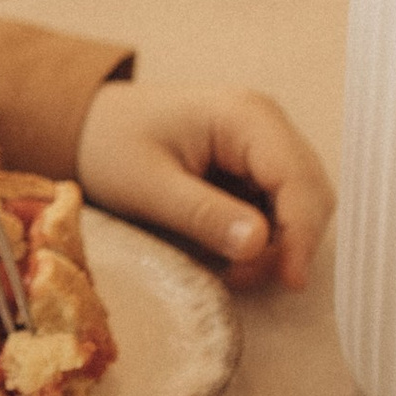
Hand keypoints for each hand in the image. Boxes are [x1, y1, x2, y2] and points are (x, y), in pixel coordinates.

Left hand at [74, 83, 333, 292]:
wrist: (86, 125)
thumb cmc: (109, 146)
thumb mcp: (148, 186)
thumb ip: (204, 214)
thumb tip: (260, 244)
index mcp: (244, 115)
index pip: (297, 178)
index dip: (301, 232)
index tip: (289, 280)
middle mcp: (265, 123)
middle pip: (309, 191)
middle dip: (288, 242)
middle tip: (241, 278)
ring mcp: (262, 142)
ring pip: (298, 203)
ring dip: (276, 244)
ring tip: (228, 269)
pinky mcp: (252, 164)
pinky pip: (277, 206)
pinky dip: (262, 236)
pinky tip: (227, 252)